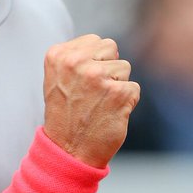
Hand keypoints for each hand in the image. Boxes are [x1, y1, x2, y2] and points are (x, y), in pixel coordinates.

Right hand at [42, 34, 139, 167]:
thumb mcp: (58, 78)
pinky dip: (127, 102)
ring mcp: (98, 77)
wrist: (69, 151)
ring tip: (99, 104)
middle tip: (92, 93)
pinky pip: (134, 88)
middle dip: (107, 68)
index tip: (81, 83)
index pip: (95, 41)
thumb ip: (77, 56)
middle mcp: (77, 62)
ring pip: (124, 68)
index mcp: (59, 55)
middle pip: (111, 48)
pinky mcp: (119, 93)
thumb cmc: (66, 114)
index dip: (94, 61)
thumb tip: (110, 49)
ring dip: (117, 86)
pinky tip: (110, 113)